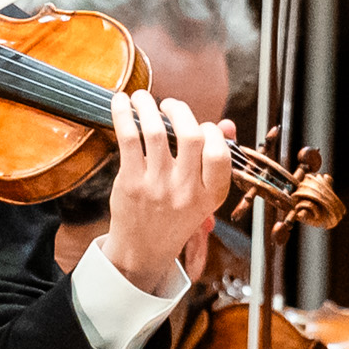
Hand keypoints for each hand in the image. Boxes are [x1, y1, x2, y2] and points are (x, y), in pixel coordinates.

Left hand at [94, 87, 234, 294]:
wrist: (143, 250)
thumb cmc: (174, 216)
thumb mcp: (202, 195)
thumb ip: (215, 160)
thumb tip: (227, 124)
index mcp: (210, 195)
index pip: (220, 154)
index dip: (212, 131)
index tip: (200, 126)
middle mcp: (186, 191)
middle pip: (191, 136)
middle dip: (180, 110)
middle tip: (169, 105)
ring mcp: (157, 187)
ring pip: (156, 132)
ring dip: (148, 105)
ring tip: (143, 98)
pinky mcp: (130, 182)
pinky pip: (128, 138)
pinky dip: (124, 114)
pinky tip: (122, 102)